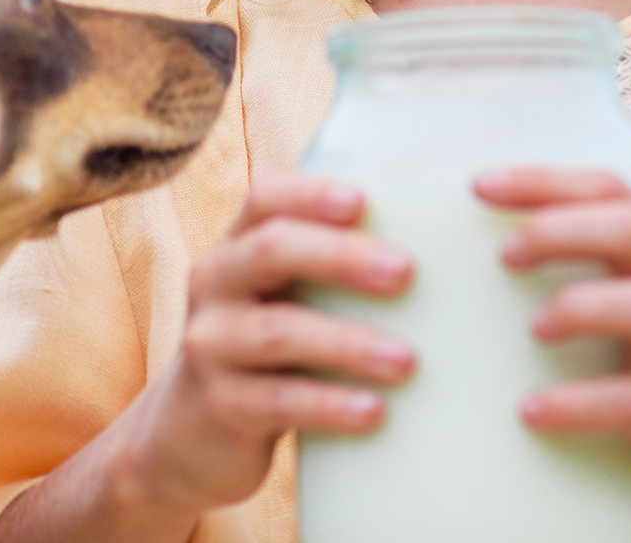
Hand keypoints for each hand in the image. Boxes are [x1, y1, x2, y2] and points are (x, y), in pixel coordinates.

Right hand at [0, 175, 415, 542]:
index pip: (266, 198)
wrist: (188, 435)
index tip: (364, 202)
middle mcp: (216, 282)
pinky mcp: (218, 405)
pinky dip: (330, 404)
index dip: (312, 194)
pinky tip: (373, 411)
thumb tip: (442, 255)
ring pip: (279, 331)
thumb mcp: (281, 299)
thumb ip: (329, 273)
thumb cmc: (264, 352)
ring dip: (349, 343)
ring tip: (406, 361)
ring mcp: (210, 344)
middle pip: (272, 250)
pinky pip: (278, 399)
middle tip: (406, 272)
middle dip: (342, 257)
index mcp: (238, 245)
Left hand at [475, 165, 630, 504]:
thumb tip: (535, 247)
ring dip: (584, 308)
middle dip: (559, 227)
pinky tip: (537, 409)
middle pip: (630, 228)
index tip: (481, 182)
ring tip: (534, 328)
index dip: (546, 181)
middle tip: (502, 251)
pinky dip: (583, 403)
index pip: (615, 194)